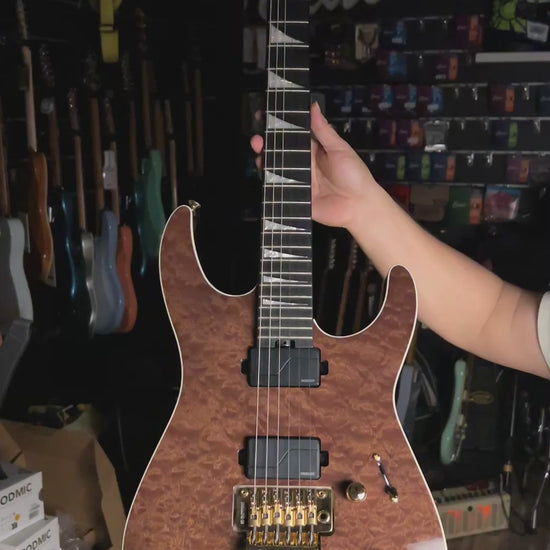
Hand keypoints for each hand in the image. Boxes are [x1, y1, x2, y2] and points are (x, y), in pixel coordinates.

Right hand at [251, 103, 376, 228]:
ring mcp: (299, 182)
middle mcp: (305, 166)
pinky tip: (263, 172)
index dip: (280, 128)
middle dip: (268, 144)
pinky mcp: (297, 197)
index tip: (266, 117)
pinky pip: (281, 189)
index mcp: (315, 152)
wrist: (359, 206)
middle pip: (282, 153)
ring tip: (258, 151)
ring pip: (278, 170)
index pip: (294, 137)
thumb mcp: (339, 149)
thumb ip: (324, 130)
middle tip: (257, 138)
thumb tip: (313, 106)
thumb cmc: (354, 175)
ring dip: (266, 160)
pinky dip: (270, 181)